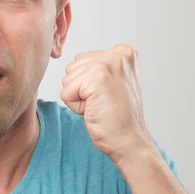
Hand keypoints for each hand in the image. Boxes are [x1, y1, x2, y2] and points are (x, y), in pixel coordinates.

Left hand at [60, 44, 152, 162]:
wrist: (129, 141)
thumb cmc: (118, 117)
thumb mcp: (113, 82)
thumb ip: (98, 66)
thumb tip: (74, 63)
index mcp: (123, 52)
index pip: (82, 60)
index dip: (87, 83)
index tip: (108, 95)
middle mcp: (118, 54)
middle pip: (72, 67)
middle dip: (81, 89)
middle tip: (103, 102)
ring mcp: (108, 64)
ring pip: (67, 79)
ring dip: (78, 97)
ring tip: (100, 105)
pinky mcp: (97, 78)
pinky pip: (65, 91)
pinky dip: (75, 106)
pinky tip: (95, 110)